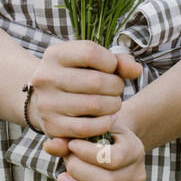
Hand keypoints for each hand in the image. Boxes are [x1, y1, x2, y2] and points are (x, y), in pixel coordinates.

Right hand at [28, 39, 142, 144]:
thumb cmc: (78, 76)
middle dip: (115, 86)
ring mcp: (46, 103)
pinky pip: (87, 128)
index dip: (110, 62)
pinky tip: (109, 118)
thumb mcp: (93, 62)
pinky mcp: (51, 126)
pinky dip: (105, 124)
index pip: (90, 52)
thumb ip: (118, 62)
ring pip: (94, 105)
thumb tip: (136, 70)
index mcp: (54, 54)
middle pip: (95, 81)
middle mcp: (45, 77)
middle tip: (116, 89)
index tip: (112, 68)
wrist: (48, 99)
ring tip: (113, 103)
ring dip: (113, 105)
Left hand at [44, 115, 146, 180]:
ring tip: (63, 178)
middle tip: (67, 161)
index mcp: (135, 149)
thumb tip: (49, 147)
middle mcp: (137, 173)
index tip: (72, 145)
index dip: (88, 154)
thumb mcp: (89, 131)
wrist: (111, 143)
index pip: (113, 158)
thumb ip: (68, 139)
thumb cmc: (97, 135)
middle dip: (80, 171)